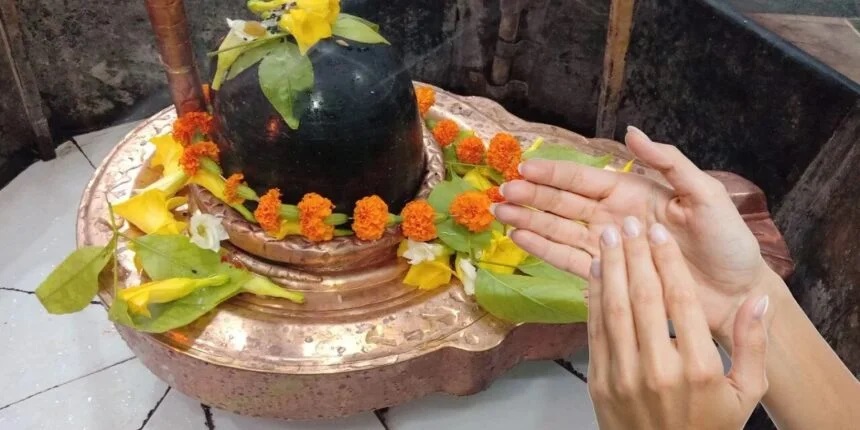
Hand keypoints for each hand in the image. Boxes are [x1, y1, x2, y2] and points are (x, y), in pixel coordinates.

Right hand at [493, 126, 772, 342]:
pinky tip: (520, 240)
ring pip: (560, 231)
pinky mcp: (610, 277)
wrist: (737, 291)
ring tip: (500, 215)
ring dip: (530, 222)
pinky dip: (545, 250)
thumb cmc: (727, 241)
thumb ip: (668, 163)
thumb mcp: (705, 194)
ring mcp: (609, 248)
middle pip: (563, 205)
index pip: (584, 180)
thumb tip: (632, 132)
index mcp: (633, 193)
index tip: (524, 168)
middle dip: (531, 198)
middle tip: (501, 194)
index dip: (554, 174)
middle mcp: (614, 218)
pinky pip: (571, 261)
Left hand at [587, 218, 768, 429]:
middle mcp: (660, 369)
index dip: (667, 261)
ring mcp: (624, 376)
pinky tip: (595, 271)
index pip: (681, 301)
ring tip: (608, 236)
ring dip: (610, 268)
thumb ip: (752, 345)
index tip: (659, 233)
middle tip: (629, 222)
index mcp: (700, 368)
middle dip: (635, 254)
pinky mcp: (599, 382)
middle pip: (644, 298)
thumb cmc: (707, 427)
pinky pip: (595, 331)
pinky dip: (593, 297)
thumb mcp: (746, 393)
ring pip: (614, 309)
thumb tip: (759, 301)